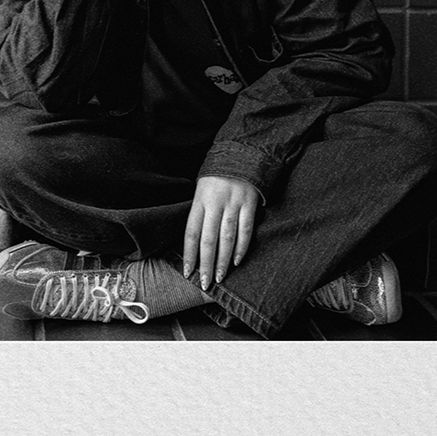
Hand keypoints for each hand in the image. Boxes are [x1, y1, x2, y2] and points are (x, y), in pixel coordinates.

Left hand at [183, 176, 259, 291]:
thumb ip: (200, 212)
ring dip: (223, 261)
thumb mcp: (202, 189)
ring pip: (226, 238)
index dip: (189, 254)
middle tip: (204, 283)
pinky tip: (237, 261)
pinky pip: (245, 229)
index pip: (191, 232)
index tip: (187, 271)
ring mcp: (233, 203)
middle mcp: (215, 203)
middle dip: (205, 264)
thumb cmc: (218, 175)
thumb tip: (194, 242)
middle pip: (208, 239)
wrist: (242, 152)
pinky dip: (241, 247)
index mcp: (199, 200)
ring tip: (220, 278)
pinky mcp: (249, 203)